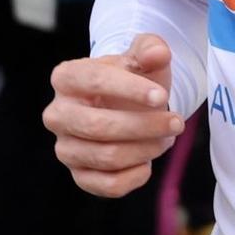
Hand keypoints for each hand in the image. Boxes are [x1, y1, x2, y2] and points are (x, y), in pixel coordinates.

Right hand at [44, 34, 184, 196]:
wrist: (126, 106)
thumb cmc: (133, 78)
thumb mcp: (143, 58)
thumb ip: (151, 49)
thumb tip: (158, 53)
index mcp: (67, 77)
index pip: (95, 81)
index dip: (131, 90)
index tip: (163, 97)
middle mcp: (57, 114)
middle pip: (99, 126)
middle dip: (145, 126)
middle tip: (177, 123)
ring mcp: (65, 148)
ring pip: (107, 157)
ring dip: (146, 149)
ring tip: (167, 138)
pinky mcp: (79, 175)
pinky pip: (108, 185)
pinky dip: (136, 175)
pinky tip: (149, 162)